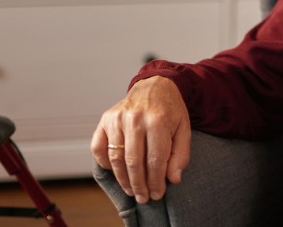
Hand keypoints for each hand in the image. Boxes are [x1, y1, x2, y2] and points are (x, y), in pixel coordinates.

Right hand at [91, 76, 191, 203]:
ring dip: (123, 179)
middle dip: (139, 185)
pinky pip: (98, 147)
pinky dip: (103, 162)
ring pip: (116, 158)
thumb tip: (173, 179)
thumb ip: (180, 154)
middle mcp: (135, 119)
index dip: (156, 182)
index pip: (155, 161)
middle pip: (134, 162)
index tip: (157, 194)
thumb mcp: (184, 129)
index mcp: (158, 121)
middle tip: (143, 197)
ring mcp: (117, 118)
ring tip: (131, 190)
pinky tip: (114, 170)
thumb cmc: (170, 110)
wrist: (155, 86)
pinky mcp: (105, 119)